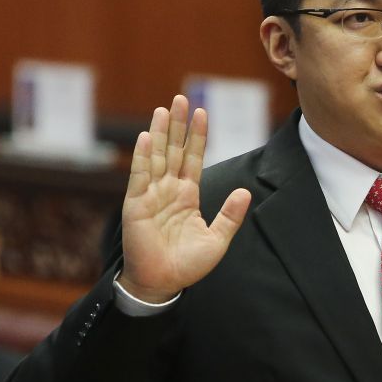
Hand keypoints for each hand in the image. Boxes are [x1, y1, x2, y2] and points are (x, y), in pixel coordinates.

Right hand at [119, 95, 250, 302]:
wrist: (163, 283)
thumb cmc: (188, 264)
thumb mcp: (217, 239)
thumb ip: (230, 215)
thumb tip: (245, 192)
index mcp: (187, 195)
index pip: (194, 158)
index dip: (198, 136)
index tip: (203, 112)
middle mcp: (168, 190)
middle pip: (174, 150)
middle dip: (179, 124)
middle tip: (181, 98)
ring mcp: (151, 194)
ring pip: (157, 156)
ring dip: (161, 132)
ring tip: (165, 108)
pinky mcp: (136, 204)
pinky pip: (140, 176)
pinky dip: (143, 156)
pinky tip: (148, 137)